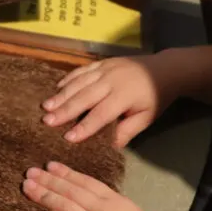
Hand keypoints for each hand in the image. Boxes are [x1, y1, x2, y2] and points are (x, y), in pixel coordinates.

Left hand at [24, 162, 180, 210]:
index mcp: (116, 201)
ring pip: (64, 208)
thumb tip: (90, 201)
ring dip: (44, 196)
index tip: (50, 164)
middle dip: (49, 180)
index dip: (66, 172)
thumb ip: (112, 207)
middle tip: (30, 171)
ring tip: (27, 187)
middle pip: (71, 191)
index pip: (86, 182)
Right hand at [42, 54, 180, 146]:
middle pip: (84, 96)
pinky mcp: (102, 63)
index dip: (84, 126)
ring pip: (79, 82)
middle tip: (47, 120)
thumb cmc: (156, 98)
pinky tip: (57, 88)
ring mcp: (106, 69)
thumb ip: (127, 131)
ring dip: (61, 94)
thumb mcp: (146, 118)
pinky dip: (68, 79)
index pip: (101, 114)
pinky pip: (82, 71)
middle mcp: (112, 81)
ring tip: (46, 106)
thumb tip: (108, 147)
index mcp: (124, 96)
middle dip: (65, 109)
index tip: (68, 138)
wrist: (166, 69)